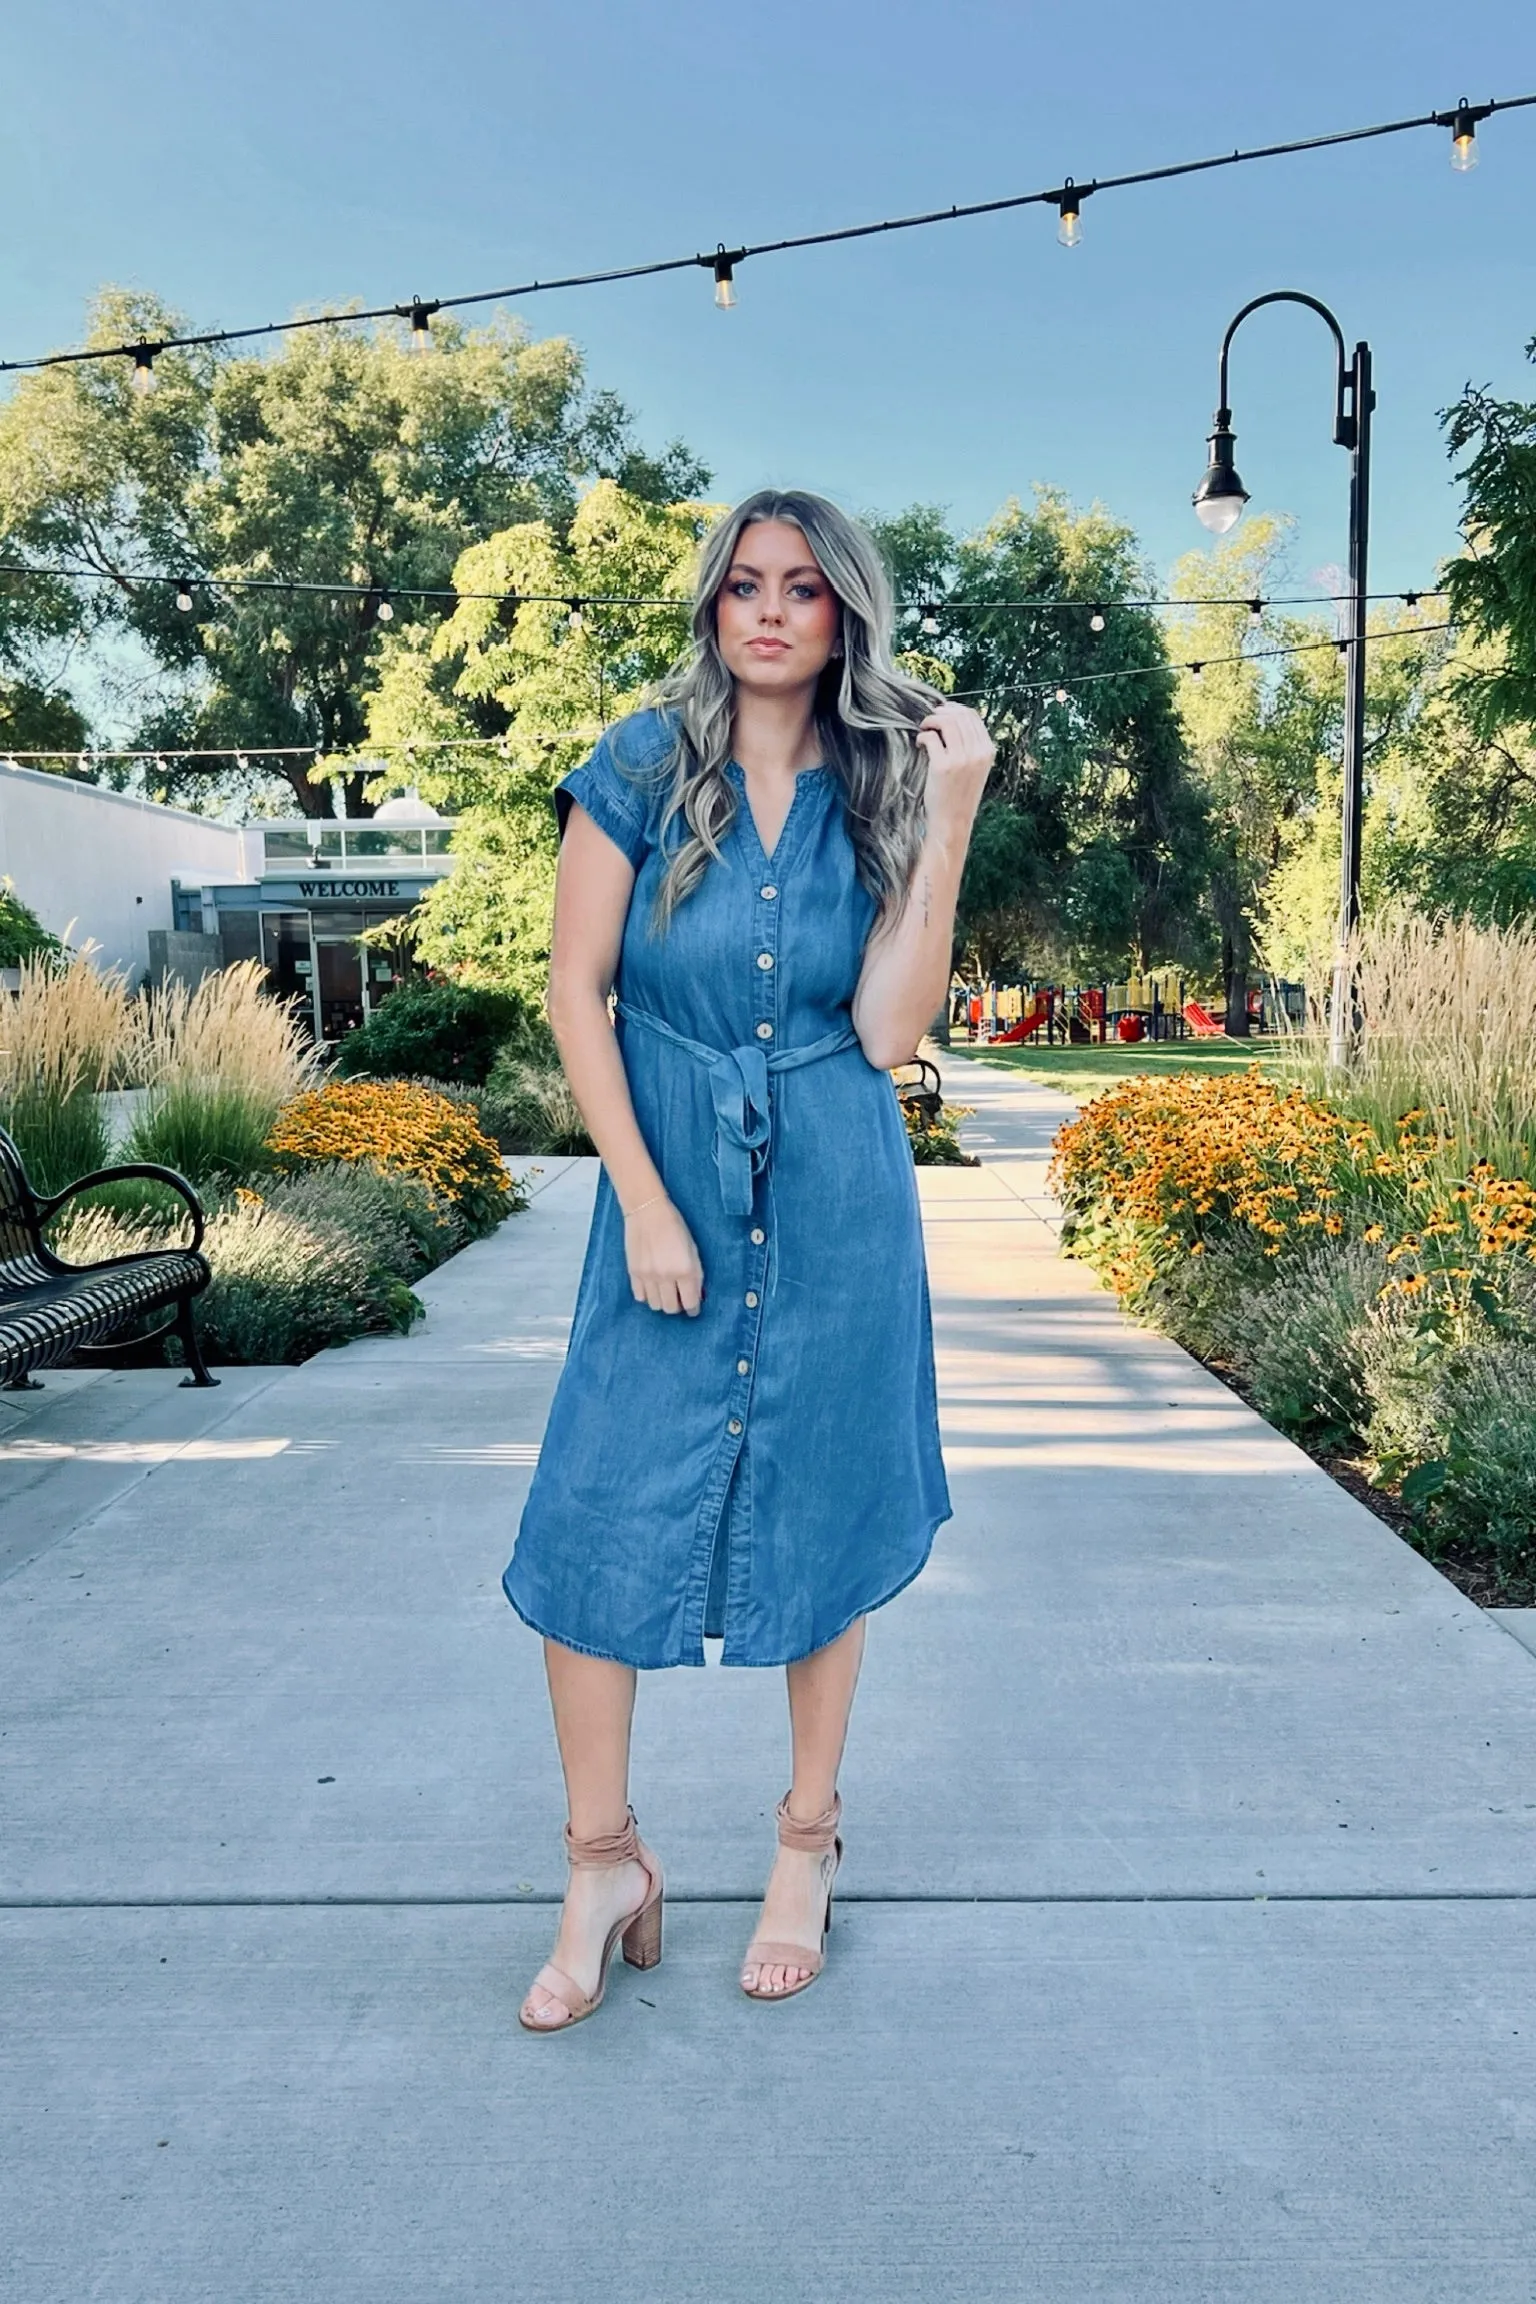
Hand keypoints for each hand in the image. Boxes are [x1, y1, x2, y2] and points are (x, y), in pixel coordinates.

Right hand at [624, 1195, 703, 1315]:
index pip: (690, 1302)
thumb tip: (697, 1294)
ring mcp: (647, 1276)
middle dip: (678, 1305)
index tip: (693, 1308)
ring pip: (655, 1305)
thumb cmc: (674, 1226)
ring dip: (662, 1301)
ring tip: (665, 1290)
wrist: (647, 1210)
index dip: (693, 1308)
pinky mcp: (633, 1272)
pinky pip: (640, 1296)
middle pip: (671, 1308)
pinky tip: (652, 1285)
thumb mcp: (693, 1249)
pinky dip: (647, 1295)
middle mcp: (665, 1276)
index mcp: (685, 1269)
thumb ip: (696, 1274)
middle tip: (679, 1297)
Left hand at [915, 702, 993, 833]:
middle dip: (940, 712)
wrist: (953, 821)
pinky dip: (922, 736)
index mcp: (987, 751)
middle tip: (929, 720)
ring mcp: (961, 759)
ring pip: (945, 722)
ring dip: (930, 721)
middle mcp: (977, 753)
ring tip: (923, 729)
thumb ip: (971, 746)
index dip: (954, 709)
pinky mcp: (943, 766)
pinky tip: (920, 744)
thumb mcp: (976, 768)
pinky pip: (931, 738)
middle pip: (958, 716)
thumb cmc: (960, 795)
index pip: (972, 716)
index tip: (942, 711)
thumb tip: (953, 719)